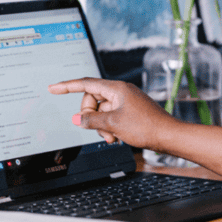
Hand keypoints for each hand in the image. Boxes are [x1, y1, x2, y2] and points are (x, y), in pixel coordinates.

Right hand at [48, 78, 177, 148]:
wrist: (168, 136)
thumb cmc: (146, 127)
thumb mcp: (112, 124)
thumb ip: (91, 120)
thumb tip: (77, 118)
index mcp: (116, 88)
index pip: (85, 84)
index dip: (67, 86)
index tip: (53, 88)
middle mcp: (120, 92)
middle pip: (92, 100)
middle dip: (91, 117)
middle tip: (100, 130)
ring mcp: (125, 101)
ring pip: (101, 112)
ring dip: (102, 126)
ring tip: (112, 137)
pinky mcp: (130, 111)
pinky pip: (111, 117)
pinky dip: (110, 128)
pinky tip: (118, 137)